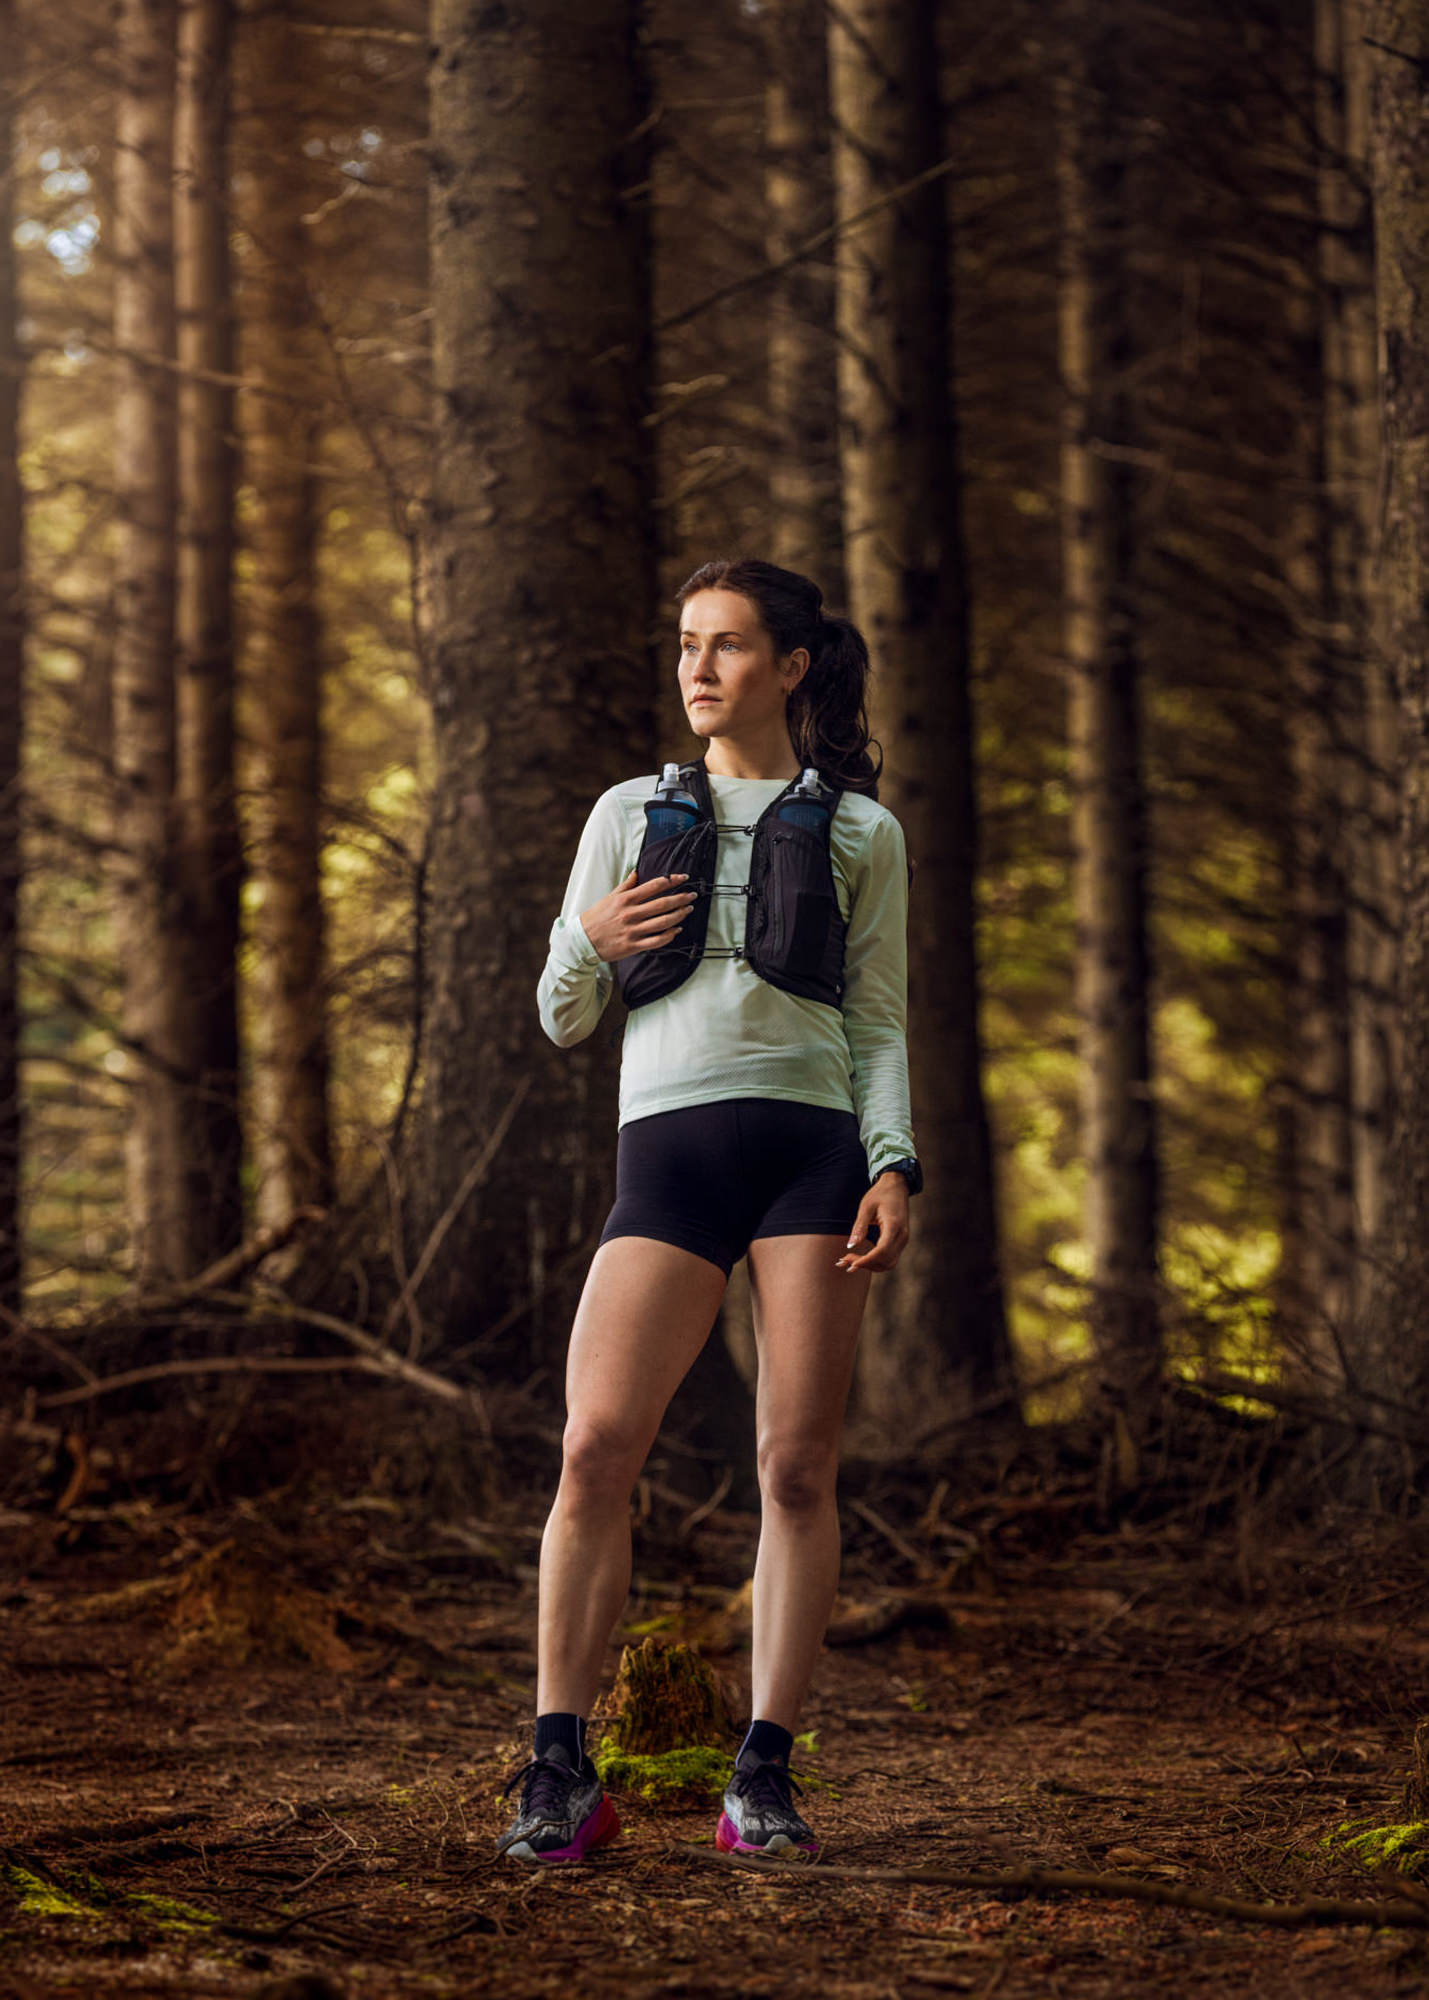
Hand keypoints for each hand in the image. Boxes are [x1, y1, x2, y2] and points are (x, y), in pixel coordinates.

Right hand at [581, 868, 698, 962]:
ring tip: (688, 909)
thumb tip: (637, 871)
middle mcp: (630, 914)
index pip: (653, 886)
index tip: (684, 877)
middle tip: (692, 895)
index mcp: (625, 899)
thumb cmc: (596, 917)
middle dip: (680, 898)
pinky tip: (677, 929)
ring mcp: (632, 931)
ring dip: (679, 915)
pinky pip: (656, 941)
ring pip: (663, 922)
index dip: (671, 880)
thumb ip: (626, 885)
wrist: (582, 940)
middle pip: (662, 904)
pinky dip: (669, 935)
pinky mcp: (633, 945)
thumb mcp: (610, 897)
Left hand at [834, 1173, 910, 1273]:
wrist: (897, 1186)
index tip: (850, 1264)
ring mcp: (903, 1240)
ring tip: (850, 1263)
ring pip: (889, 1263)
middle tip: (843, 1261)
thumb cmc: (880, 1194)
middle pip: (885, 1260)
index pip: (882, 1250)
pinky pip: (890, 1259)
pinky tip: (861, 1261)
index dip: (866, 1260)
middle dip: (864, 1264)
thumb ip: (859, 1227)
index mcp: (894, 1225)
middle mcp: (902, 1236)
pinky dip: (876, 1263)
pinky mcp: (900, 1242)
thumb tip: (850, 1246)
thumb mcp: (866, 1207)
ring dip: (870, 1266)